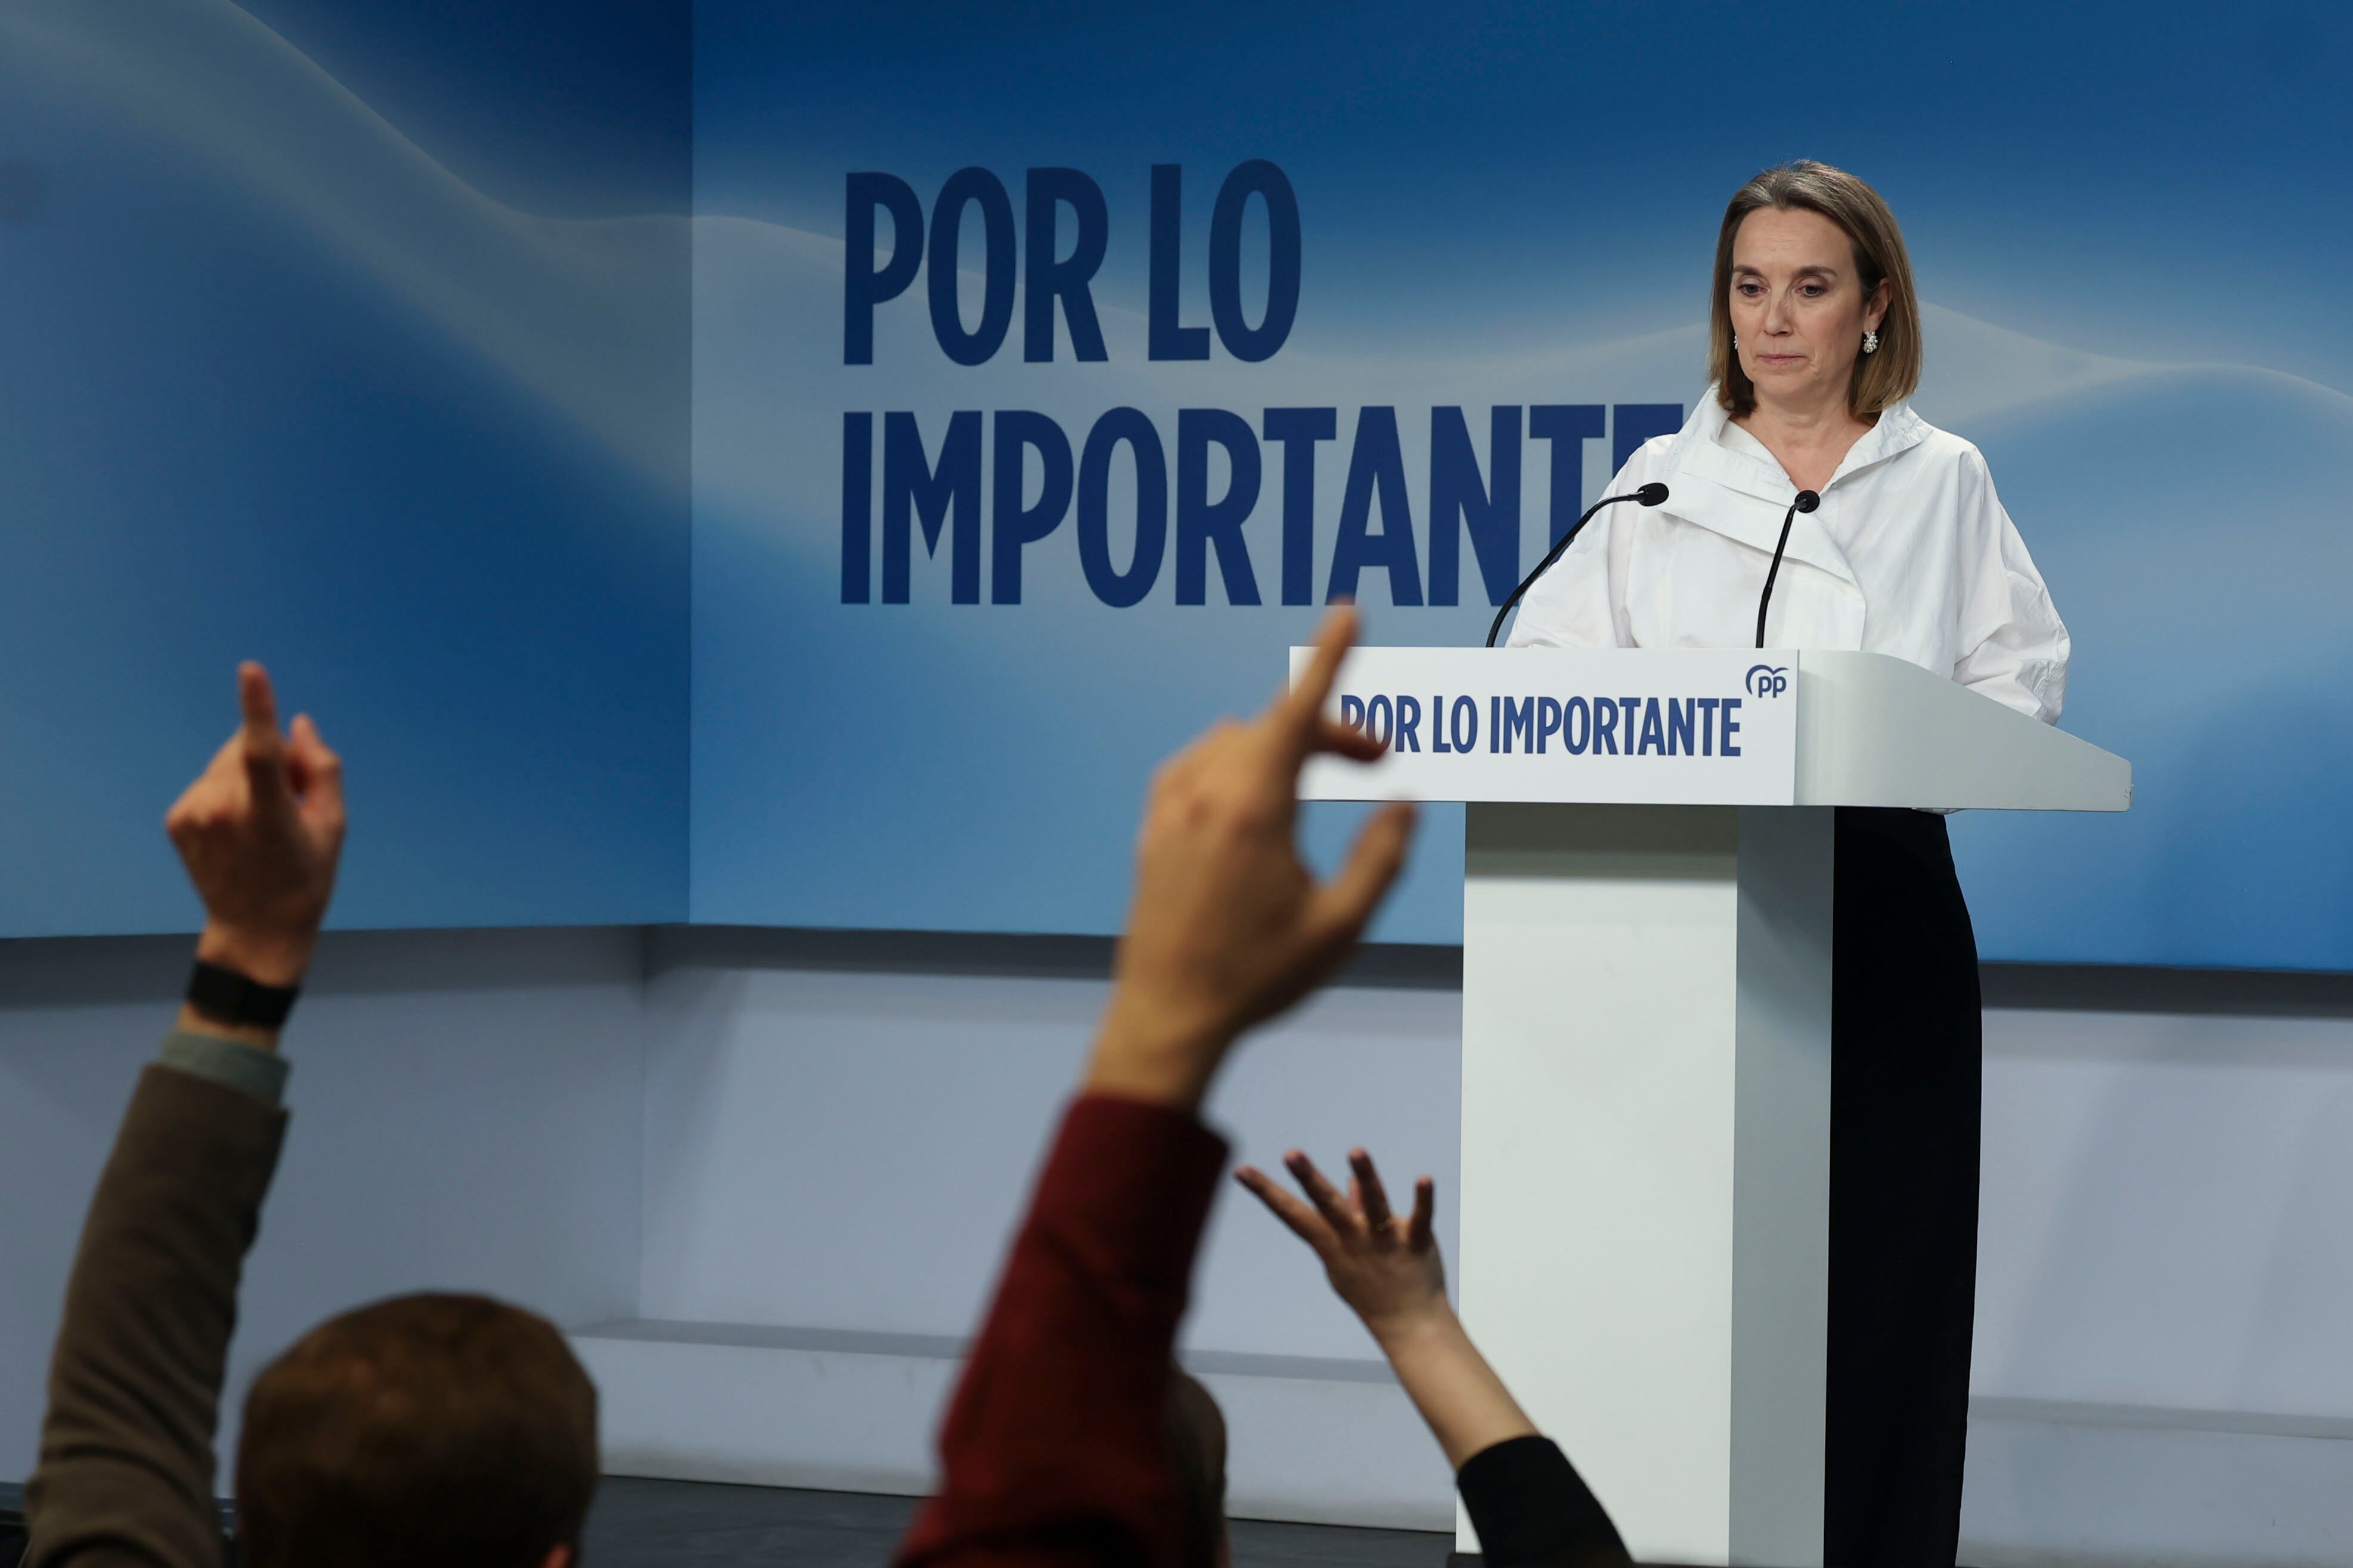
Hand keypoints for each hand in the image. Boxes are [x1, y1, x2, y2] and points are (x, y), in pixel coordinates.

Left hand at [165, 662, 345, 987]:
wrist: (255, 931)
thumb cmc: (306, 879)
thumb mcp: (334, 827)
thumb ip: (321, 770)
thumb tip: (299, 723)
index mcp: (268, 817)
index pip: (261, 753)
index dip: (259, 709)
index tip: (251, 669)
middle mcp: (223, 812)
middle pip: (247, 747)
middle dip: (274, 755)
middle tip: (292, 798)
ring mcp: (194, 815)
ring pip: (226, 761)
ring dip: (247, 773)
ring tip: (264, 819)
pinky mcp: (176, 818)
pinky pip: (208, 781)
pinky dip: (226, 790)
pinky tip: (238, 826)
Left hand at [1087, 606, 1416, 1109]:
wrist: (1170, 1017)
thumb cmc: (1257, 976)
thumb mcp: (1342, 924)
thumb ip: (1381, 855)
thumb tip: (1404, 802)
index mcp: (1256, 809)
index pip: (1299, 711)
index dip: (1330, 658)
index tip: (1349, 612)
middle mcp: (1207, 794)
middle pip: (1276, 726)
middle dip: (1332, 730)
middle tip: (1376, 759)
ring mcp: (1172, 808)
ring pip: (1235, 742)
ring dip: (1282, 748)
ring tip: (1317, 788)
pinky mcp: (1152, 829)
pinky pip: (1197, 766)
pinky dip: (1233, 764)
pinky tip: (1253, 798)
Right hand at [1239, 1148, 1538, 1467]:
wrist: (1407, 1325)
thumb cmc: (1374, 1288)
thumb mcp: (1350, 1255)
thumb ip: (1351, 1213)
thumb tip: (1351, 1181)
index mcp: (1332, 1242)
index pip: (1292, 1213)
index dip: (1266, 1192)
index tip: (1241, 1170)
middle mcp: (1354, 1239)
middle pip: (1327, 1204)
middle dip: (1308, 1178)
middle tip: (1290, 1153)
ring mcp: (1384, 1242)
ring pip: (1373, 1205)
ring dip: (1365, 1178)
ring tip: (1355, 1151)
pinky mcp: (1415, 1243)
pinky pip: (1421, 1219)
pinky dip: (1423, 1200)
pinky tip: (1424, 1178)